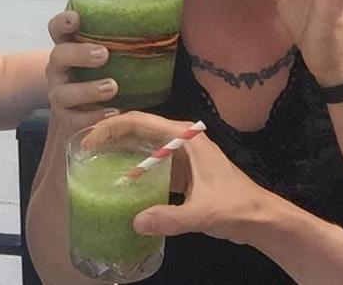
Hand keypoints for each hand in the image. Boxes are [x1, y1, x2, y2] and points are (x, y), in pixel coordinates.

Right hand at [46, 10, 118, 132]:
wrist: (81, 105)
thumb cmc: (101, 67)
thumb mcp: (109, 48)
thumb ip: (124, 34)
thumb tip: (166, 17)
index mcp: (68, 44)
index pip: (57, 28)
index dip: (63, 22)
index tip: (76, 19)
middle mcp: (59, 68)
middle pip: (59, 56)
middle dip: (80, 54)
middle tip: (103, 54)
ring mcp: (60, 93)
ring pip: (63, 92)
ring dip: (88, 90)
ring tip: (112, 87)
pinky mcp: (67, 118)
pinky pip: (76, 120)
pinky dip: (95, 116)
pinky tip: (115, 112)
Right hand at [90, 112, 270, 243]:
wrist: (258, 217)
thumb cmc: (236, 207)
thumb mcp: (202, 213)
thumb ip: (170, 218)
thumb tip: (135, 221)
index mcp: (188, 138)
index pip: (143, 122)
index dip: (114, 126)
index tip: (89, 138)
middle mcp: (183, 140)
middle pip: (141, 130)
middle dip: (112, 136)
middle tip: (83, 150)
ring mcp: (184, 156)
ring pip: (146, 146)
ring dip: (123, 150)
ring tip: (94, 161)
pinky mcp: (185, 172)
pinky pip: (154, 164)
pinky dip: (136, 168)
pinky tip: (120, 181)